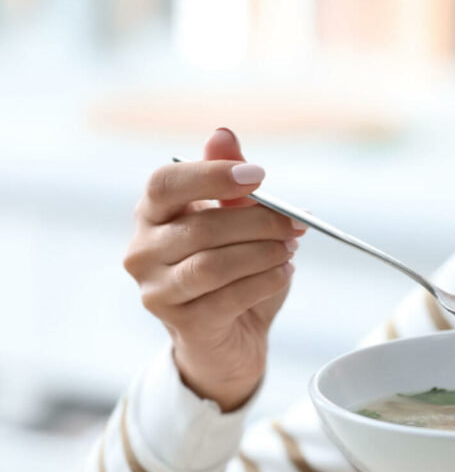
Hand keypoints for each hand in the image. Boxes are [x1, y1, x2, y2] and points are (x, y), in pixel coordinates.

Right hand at [123, 128, 305, 410]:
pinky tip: (282, 274)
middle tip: (296, 224)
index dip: (212, 175)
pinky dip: (264, 281)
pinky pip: (228, 297)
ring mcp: (156, 290)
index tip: (259, 176)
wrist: (232, 338)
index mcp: (152, 215)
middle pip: (201, 226)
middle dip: (259, 222)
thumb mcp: (236, 220)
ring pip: (214, 264)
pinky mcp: (181, 323)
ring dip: (262, 254)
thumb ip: (230, 180)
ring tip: (288, 250)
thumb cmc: (234, 271)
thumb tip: (223, 133)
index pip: (165, 183)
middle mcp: (142, 251)